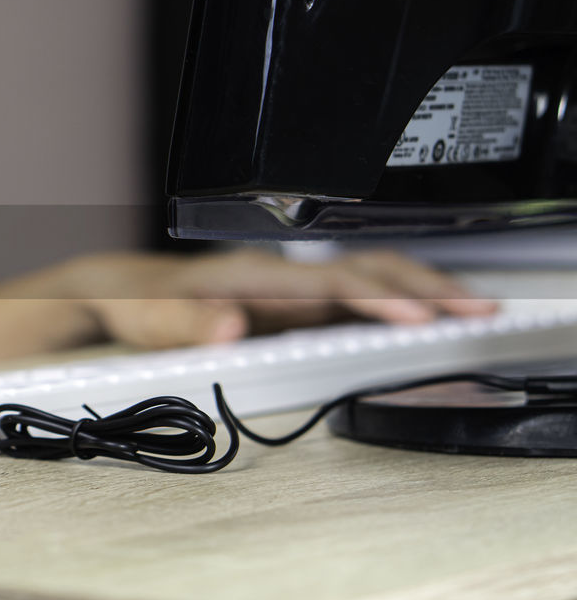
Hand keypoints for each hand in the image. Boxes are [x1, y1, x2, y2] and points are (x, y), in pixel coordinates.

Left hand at [60, 248, 497, 349]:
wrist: (122, 292)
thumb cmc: (140, 303)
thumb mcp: (152, 318)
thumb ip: (189, 323)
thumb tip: (228, 327)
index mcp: (254, 275)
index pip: (332, 283)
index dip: (379, 300)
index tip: (420, 319)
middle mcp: (279, 275)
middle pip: (366, 272)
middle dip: (424, 289)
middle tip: (477, 310)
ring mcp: (287, 288)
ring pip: (368, 279)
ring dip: (419, 293)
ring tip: (470, 311)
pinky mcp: (288, 305)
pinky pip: (354, 297)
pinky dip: (395, 305)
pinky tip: (420, 321)